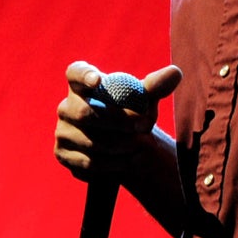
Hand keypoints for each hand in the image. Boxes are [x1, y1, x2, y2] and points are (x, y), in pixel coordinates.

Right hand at [53, 61, 181, 180]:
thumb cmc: (132, 113)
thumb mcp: (144, 99)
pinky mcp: (63, 155)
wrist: (124, 146)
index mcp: (82, 84)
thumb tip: (175, 73)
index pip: (75, 73)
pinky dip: (114, 164)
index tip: (98, 80)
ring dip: (121, 145)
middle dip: (119, 120)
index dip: (83, 76)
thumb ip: (156, 86)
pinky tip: (129, 160)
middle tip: (145, 125)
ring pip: (91, 141)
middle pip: (86, 113)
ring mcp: (62, 132)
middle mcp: (67, 106)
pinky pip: (89, 162)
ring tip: (140, 145)